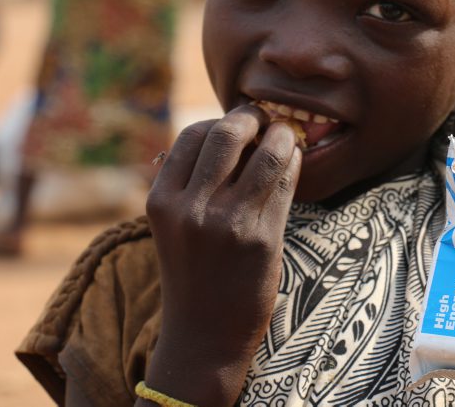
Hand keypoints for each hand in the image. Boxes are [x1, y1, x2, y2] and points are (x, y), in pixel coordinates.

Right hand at [143, 105, 301, 404]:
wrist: (203, 337)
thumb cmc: (192, 274)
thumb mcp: (173, 226)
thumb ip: (191, 182)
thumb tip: (229, 132)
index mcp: (161, 201)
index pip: (192, 135)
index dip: (219, 120)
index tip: (238, 123)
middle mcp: (190, 208)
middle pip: (226, 134)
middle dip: (251, 117)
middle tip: (265, 119)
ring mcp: (227, 223)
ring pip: (265, 153)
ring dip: (281, 135)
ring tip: (286, 135)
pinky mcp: (262, 239)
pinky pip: (284, 184)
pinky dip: (292, 163)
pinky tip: (293, 160)